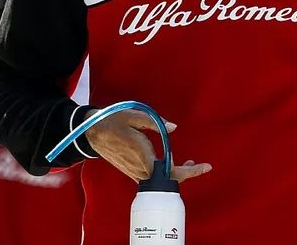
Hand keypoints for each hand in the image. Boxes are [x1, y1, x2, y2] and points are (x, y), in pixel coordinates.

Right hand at [83, 109, 211, 182]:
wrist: (91, 132)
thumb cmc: (113, 121)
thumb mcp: (135, 116)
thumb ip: (155, 122)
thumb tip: (174, 128)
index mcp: (142, 154)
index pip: (168, 171)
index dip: (188, 171)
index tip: (205, 167)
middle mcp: (139, 167)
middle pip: (166, 180)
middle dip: (185, 173)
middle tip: (202, 166)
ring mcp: (134, 171)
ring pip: (159, 180)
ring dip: (175, 172)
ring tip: (190, 162)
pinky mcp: (131, 171)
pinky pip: (151, 177)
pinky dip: (163, 172)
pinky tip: (170, 162)